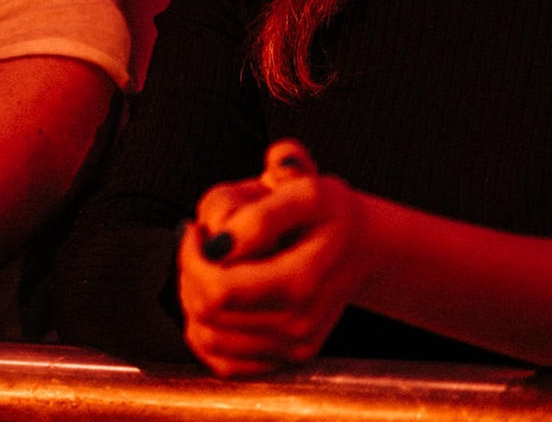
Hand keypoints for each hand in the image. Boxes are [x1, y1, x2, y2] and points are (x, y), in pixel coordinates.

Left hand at [178, 140, 372, 376]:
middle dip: (190, 273)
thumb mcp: (302, 188)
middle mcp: (299, 320)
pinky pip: (223, 363)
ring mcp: (294, 344)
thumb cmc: (324, 212)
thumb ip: (260, 212)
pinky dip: (205, 332)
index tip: (200, 230)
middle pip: (207, 311)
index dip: (192, 254)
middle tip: (201, 247)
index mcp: (301, 279)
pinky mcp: (287, 358)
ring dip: (194, 299)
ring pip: (207, 337)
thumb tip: (222, 243)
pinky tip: (217, 300)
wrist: (361, 246)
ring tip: (210, 269)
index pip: (218, 287)